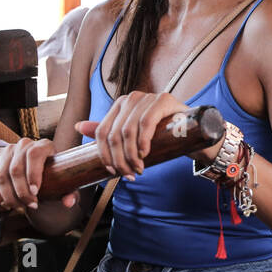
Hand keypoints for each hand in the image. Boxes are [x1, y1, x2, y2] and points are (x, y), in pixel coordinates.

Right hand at [0, 137, 78, 213]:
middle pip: (16, 168)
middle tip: (29, 206)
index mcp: (45, 145)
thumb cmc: (55, 179)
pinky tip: (7, 203)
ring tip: (19, 207)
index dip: (33, 174)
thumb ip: (70, 193)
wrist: (39, 176)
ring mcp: (9, 149)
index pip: (35, 155)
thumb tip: (68, 202)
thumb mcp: (65, 186)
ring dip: (9, 195)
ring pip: (1, 174)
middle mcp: (25, 143)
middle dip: (21, 192)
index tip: (35, 193)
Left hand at [73, 90, 203, 178]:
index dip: (105, 155)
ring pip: (128, 131)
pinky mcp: (164, 100)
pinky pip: (146, 122)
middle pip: (114, 134)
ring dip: (131, 155)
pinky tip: (145, 153)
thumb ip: (108, 131)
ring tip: (139, 168)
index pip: (102, 131)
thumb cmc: (161, 135)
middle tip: (129, 175)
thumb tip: (78, 127)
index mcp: (119, 105)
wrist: (193, 132)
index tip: (113, 172)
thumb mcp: (133, 138)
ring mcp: (147, 97)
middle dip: (120, 159)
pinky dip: (143, 142)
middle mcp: (131, 98)